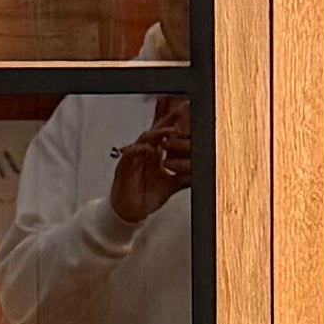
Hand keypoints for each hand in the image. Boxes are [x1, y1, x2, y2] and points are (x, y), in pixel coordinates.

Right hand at [110, 101, 195, 228]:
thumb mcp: (170, 186)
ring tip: (169, 131)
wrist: (130, 212)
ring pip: (144, 139)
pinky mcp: (124, 167)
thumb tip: (199, 174)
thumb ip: (183, 178)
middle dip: (167, 120)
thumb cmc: (146, 196)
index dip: (175, 124)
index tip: (187, 113)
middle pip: (156, 131)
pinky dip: (139, 150)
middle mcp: (145, 153)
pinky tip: (148, 148)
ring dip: (157, 134)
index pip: (166, 136)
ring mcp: (135, 158)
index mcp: (155, 155)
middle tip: (180, 111)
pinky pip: (131, 154)